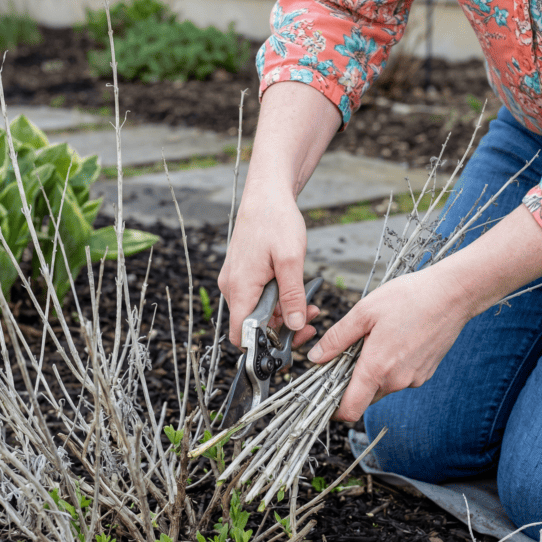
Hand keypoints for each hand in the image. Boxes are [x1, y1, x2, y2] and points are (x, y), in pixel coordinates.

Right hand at [218, 188, 318, 349]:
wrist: (266, 195)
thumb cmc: (276, 221)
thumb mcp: (291, 260)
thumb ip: (292, 296)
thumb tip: (294, 326)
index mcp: (240, 287)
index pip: (240, 334)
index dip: (262, 346)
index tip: (287, 346)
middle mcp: (232, 287)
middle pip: (252, 325)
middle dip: (282, 329)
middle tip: (309, 323)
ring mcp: (236, 281)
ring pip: (257, 312)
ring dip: (283, 314)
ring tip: (309, 306)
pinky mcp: (243, 275)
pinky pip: (257, 298)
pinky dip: (277, 300)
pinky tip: (296, 293)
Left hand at [307, 264, 470, 421]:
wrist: (453, 294)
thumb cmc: (409, 298)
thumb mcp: (364, 312)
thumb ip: (337, 338)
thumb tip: (315, 357)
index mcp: (377, 368)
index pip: (350, 410)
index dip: (334, 410)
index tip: (325, 397)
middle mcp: (397, 380)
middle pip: (364, 397)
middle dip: (351, 382)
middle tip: (348, 354)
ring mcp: (413, 379)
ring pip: (382, 386)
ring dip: (372, 372)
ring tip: (374, 341)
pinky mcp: (425, 373)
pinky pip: (399, 378)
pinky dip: (390, 366)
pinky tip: (394, 341)